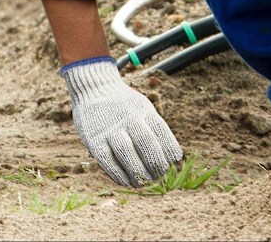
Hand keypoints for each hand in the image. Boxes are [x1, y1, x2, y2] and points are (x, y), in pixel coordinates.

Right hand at [61, 57, 182, 186]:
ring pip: (126, 152)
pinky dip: (118, 174)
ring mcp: (110, 128)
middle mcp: (128, 117)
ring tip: (145, 182)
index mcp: (143, 109)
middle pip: (145, 141)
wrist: (94, 89)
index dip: (169, 146)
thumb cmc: (124, 104)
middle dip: (155, 161)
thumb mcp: (142, 106)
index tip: (176, 160)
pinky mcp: (94, 140)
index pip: (160, 128)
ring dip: (138, 171)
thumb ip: (153, 127)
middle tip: (161, 175)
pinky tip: (127, 182)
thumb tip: (173, 156)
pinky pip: (107, 160)